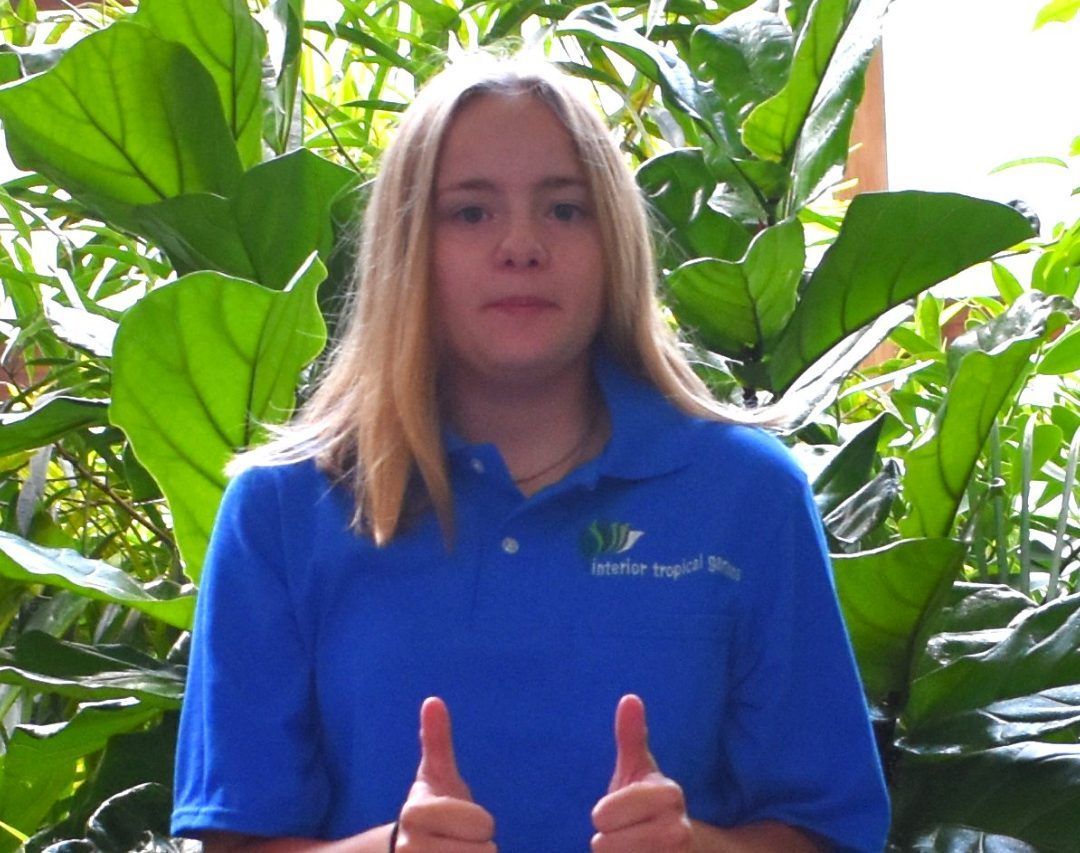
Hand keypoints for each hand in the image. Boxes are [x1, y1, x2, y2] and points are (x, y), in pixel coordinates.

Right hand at [395, 697, 495, 852]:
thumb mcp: (436, 776)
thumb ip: (436, 740)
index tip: (459, 820)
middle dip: (478, 847)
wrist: (410, 851)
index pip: (482, 825)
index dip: (479, 822)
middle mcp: (410, 848)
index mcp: (415, 814)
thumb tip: (433, 701)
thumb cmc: (434, 811)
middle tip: (458, 841)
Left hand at [591, 694, 692, 852]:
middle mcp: (678, 830)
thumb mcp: (637, 769)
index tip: (619, 811)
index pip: (603, 816)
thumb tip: (629, 698)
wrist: (680, 848)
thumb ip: (631, 736)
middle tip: (627, 832)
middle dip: (608, 841)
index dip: (603, 815)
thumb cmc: (647, 805)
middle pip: (604, 845)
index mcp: (669, 794)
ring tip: (633, 848)